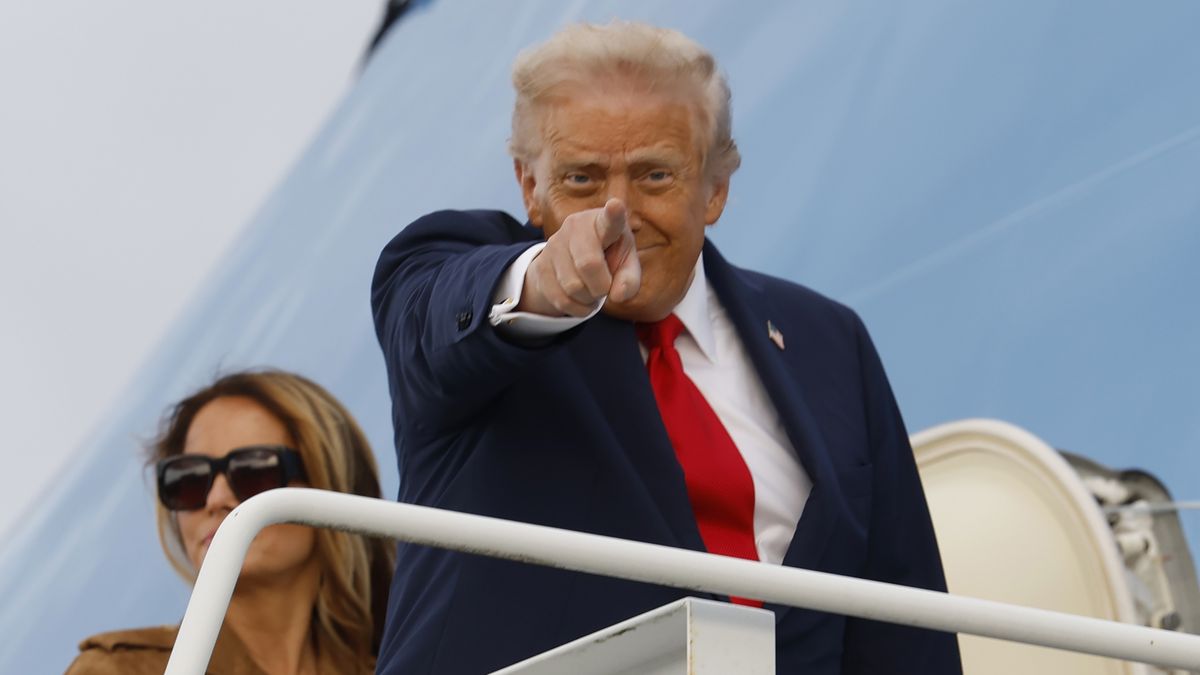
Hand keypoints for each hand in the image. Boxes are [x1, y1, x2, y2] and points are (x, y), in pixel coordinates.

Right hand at [518, 198, 641, 316]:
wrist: (570, 261)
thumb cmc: (608, 257)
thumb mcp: (626, 264)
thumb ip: (630, 279)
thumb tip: (618, 296)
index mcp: (602, 221)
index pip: (609, 219)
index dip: (613, 214)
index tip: (616, 205)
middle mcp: (575, 226)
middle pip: (588, 264)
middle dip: (602, 286)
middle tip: (605, 285)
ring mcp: (553, 244)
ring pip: (573, 286)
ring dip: (589, 298)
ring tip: (592, 290)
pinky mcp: (540, 266)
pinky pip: (561, 299)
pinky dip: (577, 308)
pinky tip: (581, 299)